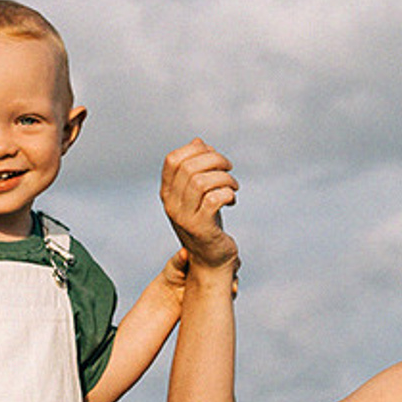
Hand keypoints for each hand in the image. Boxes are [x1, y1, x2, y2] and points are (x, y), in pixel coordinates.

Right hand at [160, 140, 239, 268]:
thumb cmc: (207, 221)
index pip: (172, 160)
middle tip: (229, 168)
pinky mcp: (201, 229)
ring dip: (224, 178)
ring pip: (200, 182)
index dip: (195, 150)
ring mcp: (184, 218)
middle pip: (188, 168)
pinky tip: (232, 200)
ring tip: (233, 186)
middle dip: (214, 160)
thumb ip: (196, 168)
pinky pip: (213, 200)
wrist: (211, 259)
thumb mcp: (198, 193)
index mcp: (168, 193)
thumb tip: (198, 142)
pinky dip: (227, 194)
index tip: (213, 155)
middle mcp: (171, 204)